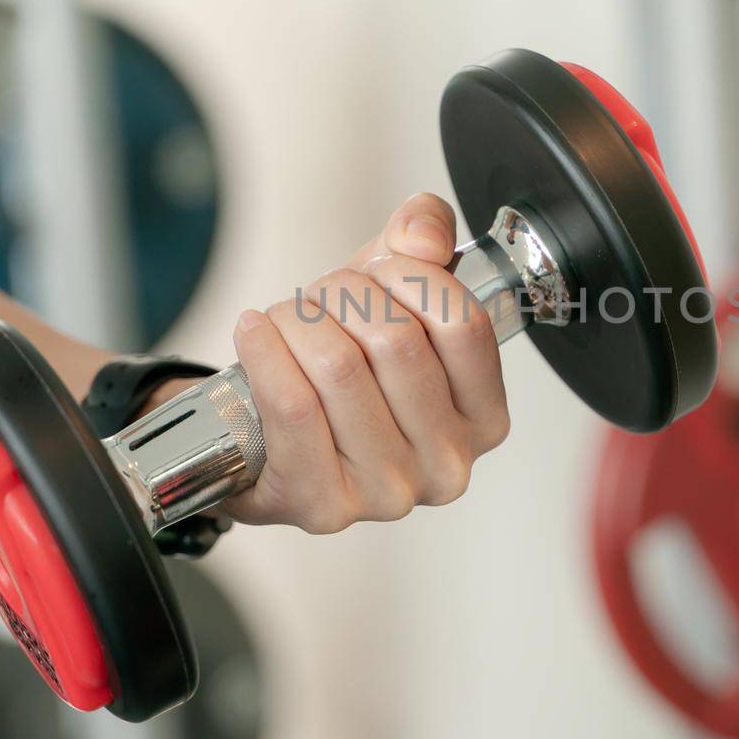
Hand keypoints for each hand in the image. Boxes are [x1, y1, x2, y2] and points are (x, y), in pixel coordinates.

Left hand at [219, 193, 509, 531]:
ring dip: (298, 321)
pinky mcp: (325, 505)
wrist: (271, 441)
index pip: (463, 322)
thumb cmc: (345, 368)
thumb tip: (421, 233)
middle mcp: (448, 464)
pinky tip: (254, 334)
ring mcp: (390, 492)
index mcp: (484, 416)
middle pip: (396, 340)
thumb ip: (422, 236)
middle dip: (343, 294)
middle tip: (320, 297)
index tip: (377, 273)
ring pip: (339, 367)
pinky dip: (264, 352)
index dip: (409, 276)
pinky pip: (293, 406)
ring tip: (285, 321)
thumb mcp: (392, 291)